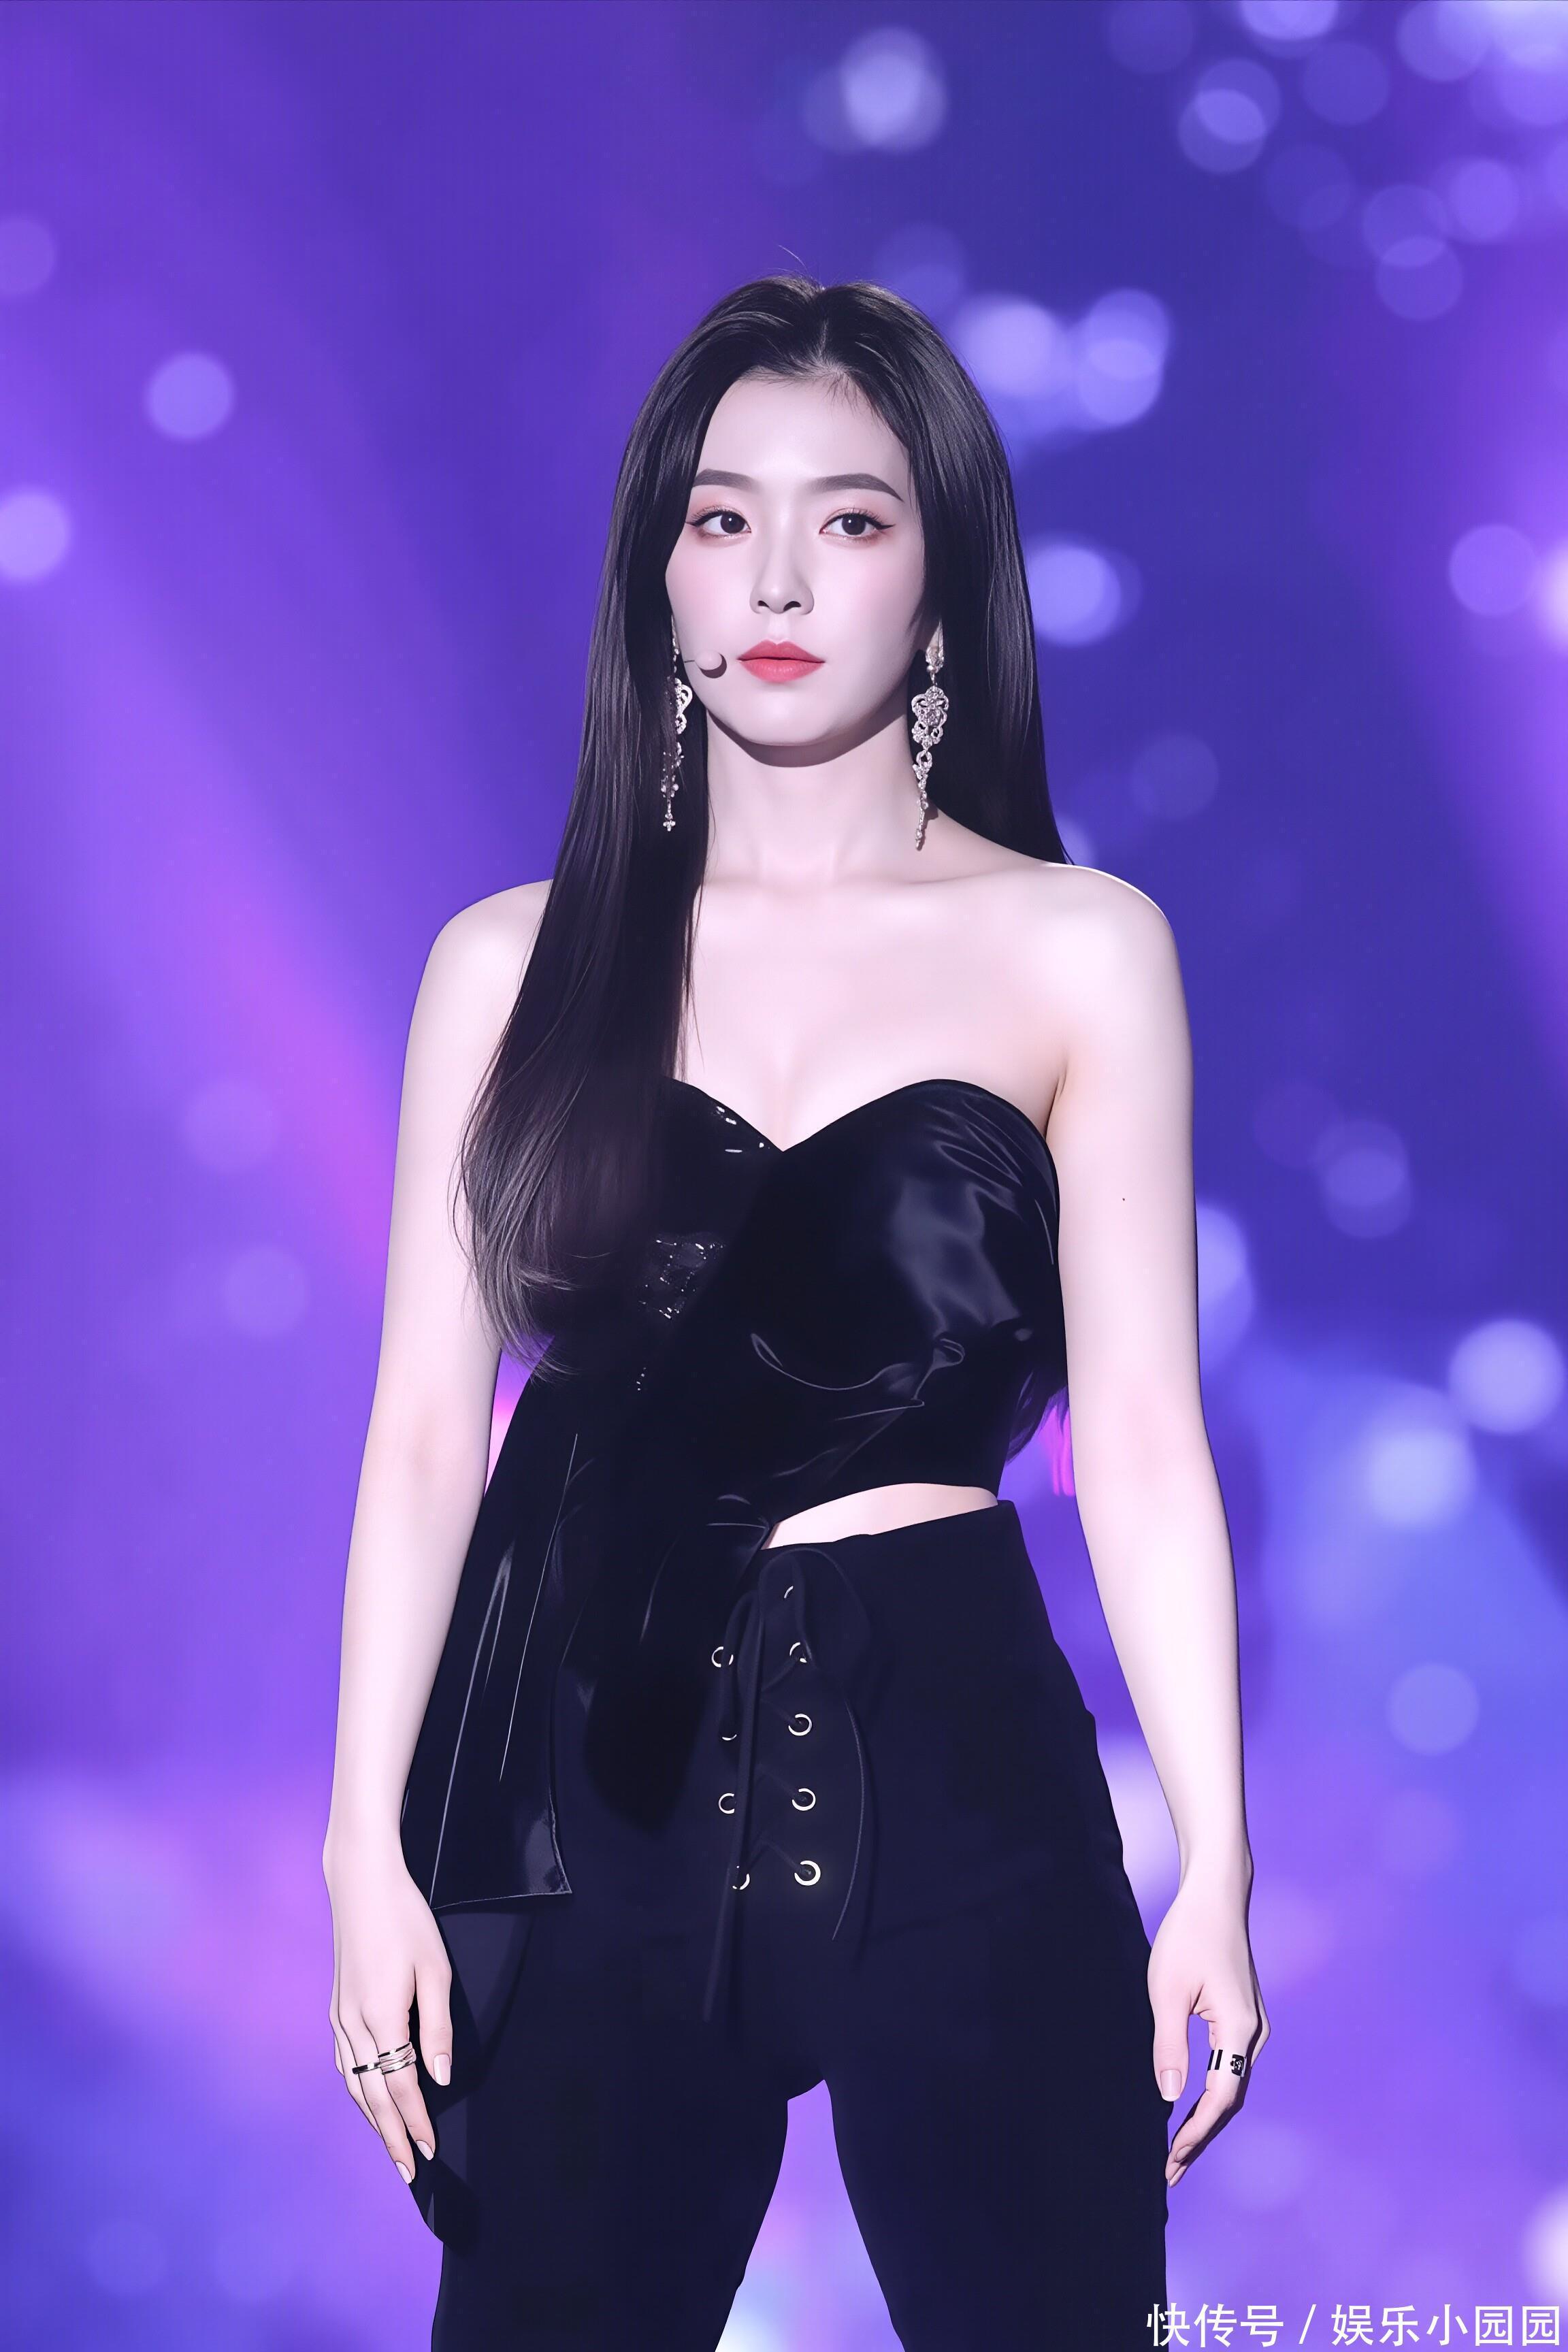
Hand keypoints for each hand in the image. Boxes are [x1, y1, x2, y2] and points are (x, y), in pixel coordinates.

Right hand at [325, 1840, 453, 2184]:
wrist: (362, 1886)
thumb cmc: (406, 1922)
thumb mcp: (435, 1970)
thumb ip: (437, 2028)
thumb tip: (440, 2078)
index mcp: (382, 2017)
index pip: (402, 2086)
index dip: (417, 2122)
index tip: (429, 2151)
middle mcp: (354, 2025)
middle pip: (373, 2096)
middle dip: (392, 2136)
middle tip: (408, 2171)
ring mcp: (340, 2018)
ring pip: (354, 2084)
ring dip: (373, 2119)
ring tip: (390, 2145)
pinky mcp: (336, 2009)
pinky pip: (344, 2064)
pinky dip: (358, 2091)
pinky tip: (368, 2100)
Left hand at [1149, 1870, 1268, 2187]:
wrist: (1215, 1896)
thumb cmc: (1188, 1935)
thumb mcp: (1166, 1991)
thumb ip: (1168, 2044)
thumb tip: (1169, 2098)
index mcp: (1241, 2028)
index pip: (1221, 2097)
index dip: (1196, 2132)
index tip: (1172, 2159)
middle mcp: (1256, 2034)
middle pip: (1231, 2099)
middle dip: (1201, 2136)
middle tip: (1170, 2172)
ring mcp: (1254, 2028)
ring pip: (1232, 2086)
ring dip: (1207, 2119)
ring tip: (1177, 2151)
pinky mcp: (1245, 2020)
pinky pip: (1230, 2068)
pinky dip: (1212, 2095)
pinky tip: (1191, 2108)